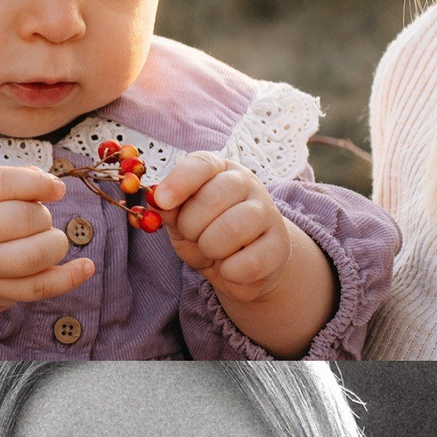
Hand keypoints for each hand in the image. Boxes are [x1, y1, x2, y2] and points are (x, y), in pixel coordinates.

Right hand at [0, 166, 89, 354]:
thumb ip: (1, 182)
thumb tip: (47, 181)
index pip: (0, 183)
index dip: (36, 183)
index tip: (57, 189)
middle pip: (20, 219)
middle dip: (42, 215)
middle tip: (38, 220)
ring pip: (32, 256)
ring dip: (54, 244)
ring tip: (52, 240)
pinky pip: (38, 288)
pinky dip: (67, 278)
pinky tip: (86, 267)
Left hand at [151, 153, 336, 355]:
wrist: (242, 268)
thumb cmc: (208, 236)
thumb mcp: (182, 222)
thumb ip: (170, 210)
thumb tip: (156, 201)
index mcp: (220, 171)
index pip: (202, 164)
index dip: (180, 181)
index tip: (162, 201)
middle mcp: (247, 183)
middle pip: (213, 198)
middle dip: (192, 227)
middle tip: (195, 238)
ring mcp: (267, 212)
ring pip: (232, 228)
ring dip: (211, 249)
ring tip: (214, 253)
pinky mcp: (280, 246)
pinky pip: (249, 262)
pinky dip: (231, 272)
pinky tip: (232, 269)